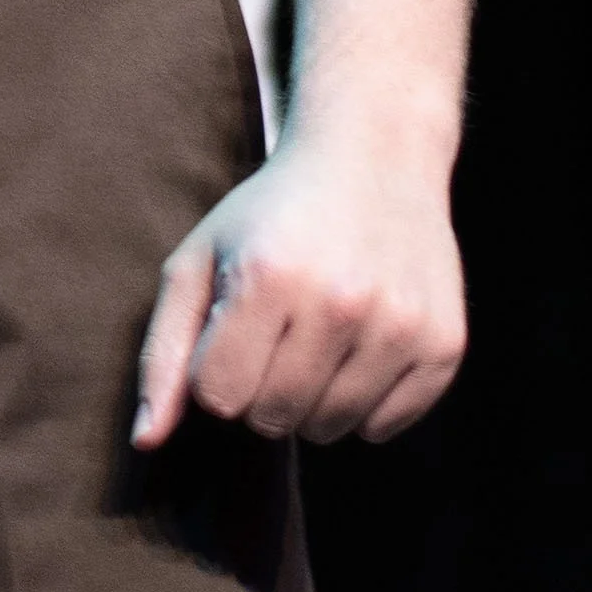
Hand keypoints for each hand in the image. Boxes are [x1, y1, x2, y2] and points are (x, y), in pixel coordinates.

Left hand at [132, 119, 466, 449]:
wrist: (374, 152)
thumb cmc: (272, 212)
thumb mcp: (201, 257)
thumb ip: (164, 350)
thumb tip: (148, 440)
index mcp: (268, 275)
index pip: (219, 396)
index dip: (218, 369)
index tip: (234, 327)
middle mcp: (339, 302)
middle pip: (274, 419)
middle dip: (263, 385)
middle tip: (279, 326)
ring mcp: (398, 324)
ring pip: (330, 430)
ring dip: (314, 396)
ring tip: (320, 329)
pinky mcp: (443, 343)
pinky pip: (384, 428)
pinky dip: (366, 400)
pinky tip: (362, 339)